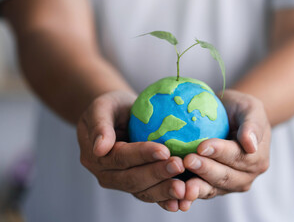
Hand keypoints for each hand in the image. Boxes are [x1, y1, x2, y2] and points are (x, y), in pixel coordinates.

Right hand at [77, 91, 185, 207]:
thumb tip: (99, 148)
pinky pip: (151, 195)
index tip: (164, 150)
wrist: (120, 115)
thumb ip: (100, 125)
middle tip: (178, 165)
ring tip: (184, 188)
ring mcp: (122, 182)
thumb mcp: (102, 107)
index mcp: (95, 156)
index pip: (120, 158)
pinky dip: (166, 200)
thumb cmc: (112, 106)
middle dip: (157, 174)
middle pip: (132, 178)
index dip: (142, 155)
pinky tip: (182, 201)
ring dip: (164, 190)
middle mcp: (107, 174)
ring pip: (143, 191)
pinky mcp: (138, 185)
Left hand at [177, 89, 271, 210]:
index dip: (220, 153)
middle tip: (187, 160)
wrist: (230, 117)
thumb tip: (251, 145)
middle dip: (205, 169)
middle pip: (225, 176)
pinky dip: (189, 194)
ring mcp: (229, 185)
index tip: (202, 146)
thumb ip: (252, 126)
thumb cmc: (240, 109)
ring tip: (181, 182)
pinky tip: (177, 192)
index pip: (238, 157)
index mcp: (257, 158)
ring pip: (212, 188)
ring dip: (196, 186)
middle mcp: (245, 176)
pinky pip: (201, 191)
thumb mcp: (250, 109)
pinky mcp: (213, 187)